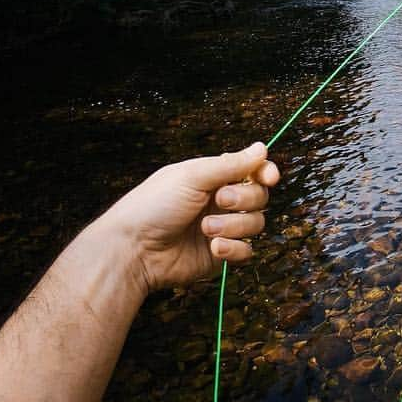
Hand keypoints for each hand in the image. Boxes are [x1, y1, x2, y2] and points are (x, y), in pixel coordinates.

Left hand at [102, 142, 279, 293]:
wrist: (133, 250)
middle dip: (244, 198)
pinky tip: (213, 247)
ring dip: (234, 225)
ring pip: (255, 223)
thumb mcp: (192, 176)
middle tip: (220, 200)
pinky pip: (246, 251)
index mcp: (214, 177)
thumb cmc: (154, 205)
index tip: (268, 177)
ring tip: (206, 229)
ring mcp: (223, 228)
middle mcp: (221, 201)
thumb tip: (263, 147)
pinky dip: (233, 248)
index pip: (253, 171)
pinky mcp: (220, 255)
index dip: (265, 173)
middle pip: (259, 196)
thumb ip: (231, 164)